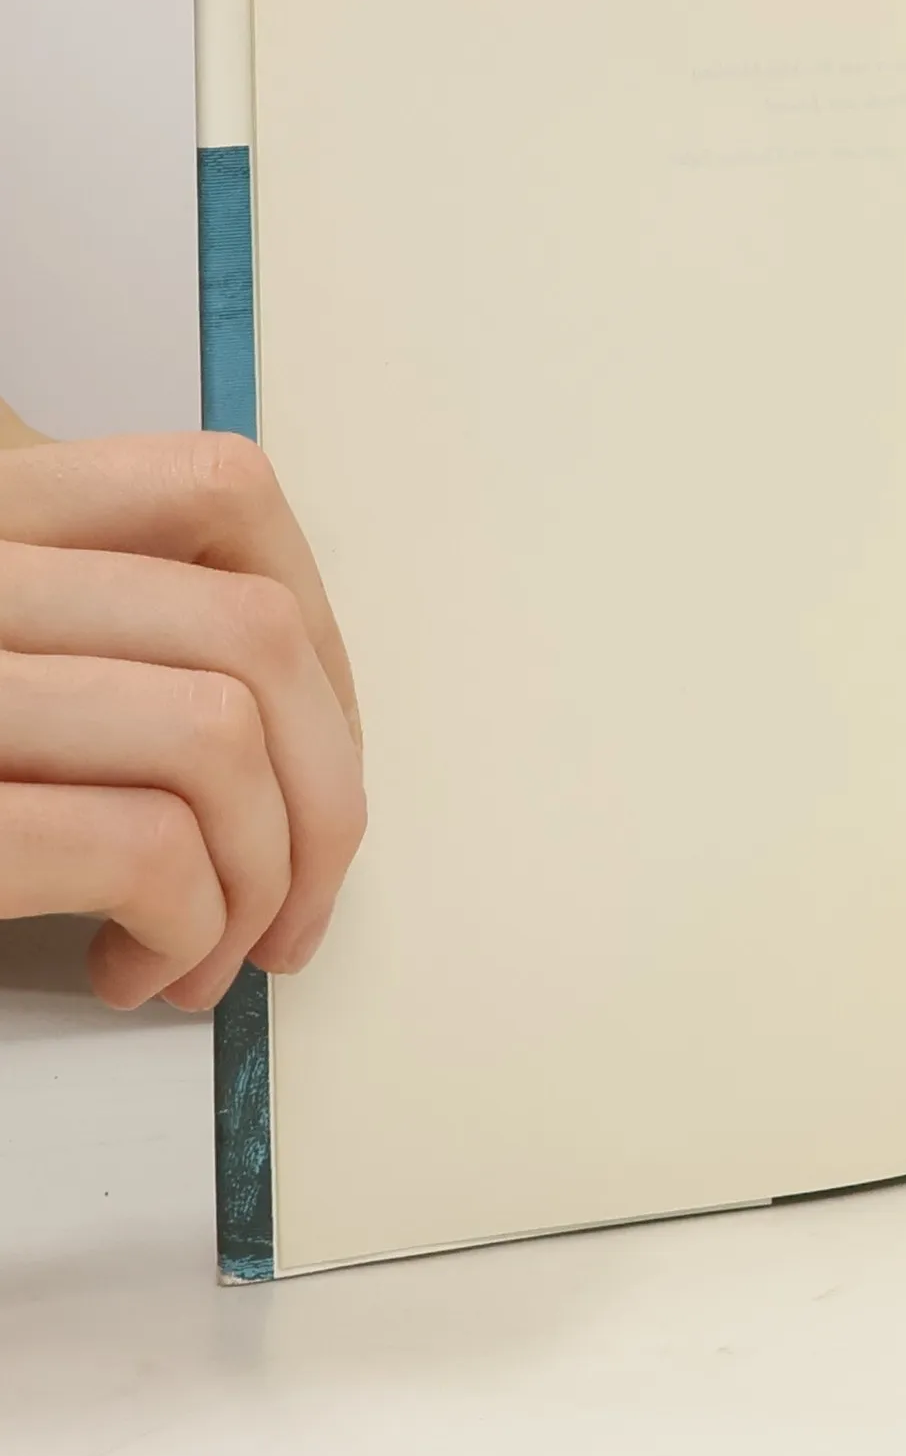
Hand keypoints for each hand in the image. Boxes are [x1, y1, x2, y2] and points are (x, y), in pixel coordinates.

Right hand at [0, 401, 364, 1008]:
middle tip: (297, 902)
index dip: (320, 633)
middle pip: (250, 629)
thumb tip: (307, 703)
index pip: (222, 489)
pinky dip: (188, 927)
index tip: (318, 751)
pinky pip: (142, 845)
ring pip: (216, 732)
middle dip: (326, 793)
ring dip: (261, 875)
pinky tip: (138, 966)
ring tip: (209, 949)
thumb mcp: (24, 666)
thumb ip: (108, 634)